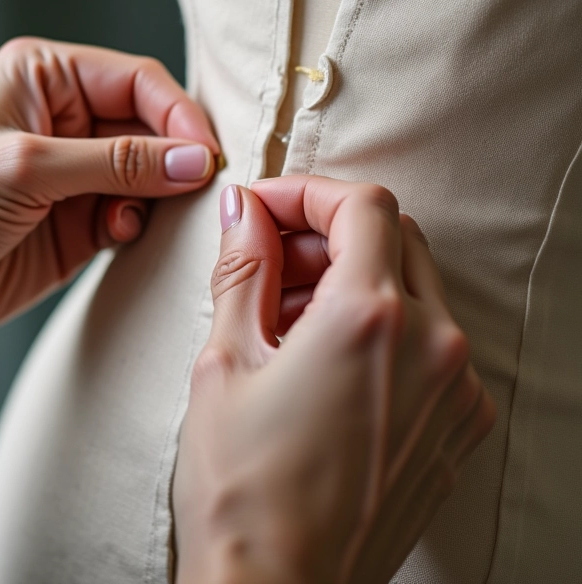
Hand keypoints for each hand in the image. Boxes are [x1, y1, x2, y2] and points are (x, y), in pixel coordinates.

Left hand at [0, 38, 218, 372]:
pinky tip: (115, 234)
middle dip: (175, 157)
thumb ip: (117, 163)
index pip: (138, 82)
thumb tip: (194, 160)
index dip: (178, 115)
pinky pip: (132, 215)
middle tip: (198, 187)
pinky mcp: (77, 222)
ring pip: (149, 174)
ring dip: (157, 195)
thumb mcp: (27, 168)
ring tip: (134, 216)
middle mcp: (64, 121)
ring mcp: (73, 175)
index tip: (206, 154)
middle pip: (151, 127)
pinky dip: (137, 225)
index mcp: (44, 78)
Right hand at [174, 177, 494, 583]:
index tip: (267, 209)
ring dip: (353, 279)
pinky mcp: (456, 424)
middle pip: (395, 237)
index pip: (363, 206)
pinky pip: (430, 340)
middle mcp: (434, 348)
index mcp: (371, 320)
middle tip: (272, 262)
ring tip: (287, 318)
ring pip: (414, 286)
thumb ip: (242, 269)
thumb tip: (243, 210)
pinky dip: (382, 325)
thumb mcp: (224, 361)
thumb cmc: (240, 488)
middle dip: (329, 234)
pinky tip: (325, 360)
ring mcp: (455, 390)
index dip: (309, 193)